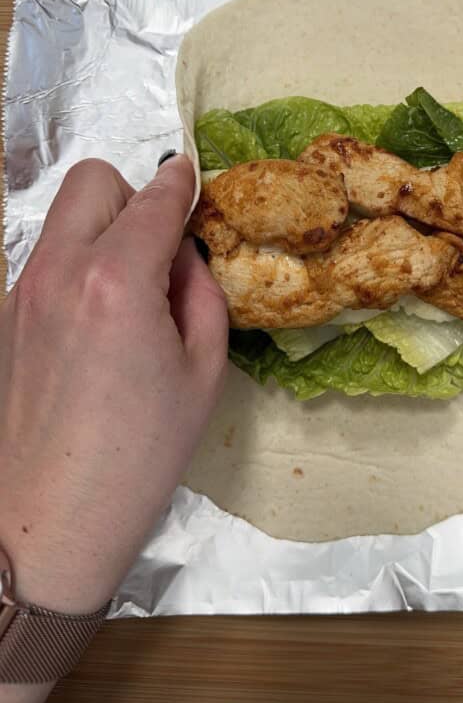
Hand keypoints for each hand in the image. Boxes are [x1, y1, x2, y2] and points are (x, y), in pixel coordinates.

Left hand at [0, 155, 228, 614]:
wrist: (46, 523)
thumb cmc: (140, 456)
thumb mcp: (202, 371)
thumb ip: (199, 292)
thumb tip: (182, 254)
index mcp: (116, 280)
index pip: (153, 198)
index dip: (180, 182)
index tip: (191, 179)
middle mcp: (57, 271)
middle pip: (92, 181)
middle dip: (130, 194)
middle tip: (158, 242)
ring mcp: (19, 293)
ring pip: (62, 221)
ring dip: (100, 231)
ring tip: (129, 295)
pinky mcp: (2, 320)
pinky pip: (45, 263)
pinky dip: (74, 268)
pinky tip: (94, 330)